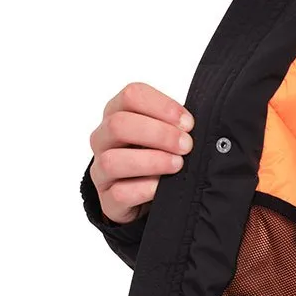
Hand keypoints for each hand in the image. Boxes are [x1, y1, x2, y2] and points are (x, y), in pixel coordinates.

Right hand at [88, 82, 193, 224]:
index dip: (162, 106)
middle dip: (158, 134)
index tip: (188, 123)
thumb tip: (194, 127)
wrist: (139, 196)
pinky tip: (162, 187)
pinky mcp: (107, 199)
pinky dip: (145, 189)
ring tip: (177, 165)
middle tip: (186, 145)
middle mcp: (102, 139)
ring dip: (151, 161)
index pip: (131, 95)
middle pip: (118, 125)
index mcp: (115, 113)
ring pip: (113, 161)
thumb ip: (173, 125)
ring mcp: (101, 171)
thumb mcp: (161, 134)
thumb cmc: (153, 157)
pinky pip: (119, 193)